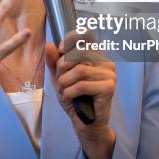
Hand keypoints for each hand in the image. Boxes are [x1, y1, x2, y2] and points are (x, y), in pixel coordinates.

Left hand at [45, 36, 116, 158]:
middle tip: (61, 82)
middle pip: (78, 53)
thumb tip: (49, 45)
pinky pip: (82, 85)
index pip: (85, 36)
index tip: (59, 51)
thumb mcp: (59, 77)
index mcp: (95, 56)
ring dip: (65, 83)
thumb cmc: (74, 98)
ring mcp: (109, 74)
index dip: (69, 40)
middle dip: (62, 68)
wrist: (84, 122)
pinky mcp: (109, 87)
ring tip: (65, 92)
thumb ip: (54, 62)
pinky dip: (70, 92)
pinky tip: (71, 98)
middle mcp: (105, 62)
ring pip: (79, 71)